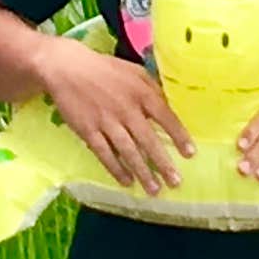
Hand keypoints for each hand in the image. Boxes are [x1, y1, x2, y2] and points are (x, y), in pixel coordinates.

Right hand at [40, 41, 193, 193]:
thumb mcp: (135, 72)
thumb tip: (171, 106)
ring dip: (142, 172)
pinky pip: (104, 154)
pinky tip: (126, 182)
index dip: (178, 136)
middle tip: (175, 183)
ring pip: (128, 151)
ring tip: (154, 190)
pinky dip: (116, 169)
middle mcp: (126, 109)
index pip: (165, 117)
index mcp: (141, 93)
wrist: (67, 68)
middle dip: (163, 164)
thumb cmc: (105, 70)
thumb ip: (153, 89)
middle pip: (148, 140)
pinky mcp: (88, 130)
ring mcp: (106, 121)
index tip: (190, 154)